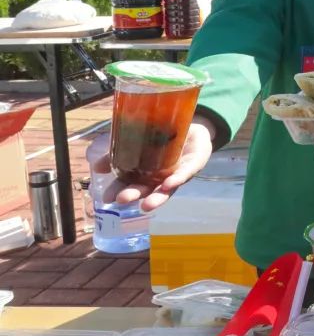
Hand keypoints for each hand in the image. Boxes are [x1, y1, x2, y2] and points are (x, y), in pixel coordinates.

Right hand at [88, 115, 215, 212]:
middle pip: (147, 189)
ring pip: (167, 189)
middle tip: (121, 199)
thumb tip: (96, 165)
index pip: (131, 183)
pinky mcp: (194, 164)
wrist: (194, 130)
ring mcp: (178, 173)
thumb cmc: (166, 139)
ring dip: (157, 198)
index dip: (119, 190)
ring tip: (146, 205)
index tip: (106, 198)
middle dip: (134, 195)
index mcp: (147, 172)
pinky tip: (169, 184)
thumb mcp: (140, 141)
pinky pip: (186, 173)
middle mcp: (161, 177)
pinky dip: (177, 179)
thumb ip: (119, 153)